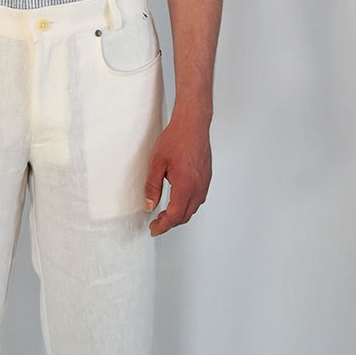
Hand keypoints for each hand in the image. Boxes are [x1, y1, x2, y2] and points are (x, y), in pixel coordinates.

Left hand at [143, 116, 211, 236]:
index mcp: (185, 186)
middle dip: (170, 223)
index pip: (174, 216)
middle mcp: (198, 187)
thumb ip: (152, 187)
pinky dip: (187, 205)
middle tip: (156, 223)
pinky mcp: (206, 178)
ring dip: (179, 215)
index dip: (163, 226)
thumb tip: (149, 205)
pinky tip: (177, 201)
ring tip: (164, 214)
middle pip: (185, 215)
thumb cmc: (176, 139)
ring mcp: (204, 183)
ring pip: (193, 208)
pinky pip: (198, 199)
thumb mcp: (156, 163)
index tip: (154, 229)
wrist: (193, 125)